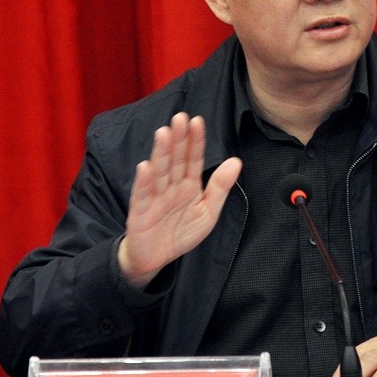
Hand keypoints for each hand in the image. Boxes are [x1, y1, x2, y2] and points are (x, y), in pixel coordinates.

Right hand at [118, 112, 241, 287]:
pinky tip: (145, 167)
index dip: (195, 141)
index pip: (193, 158)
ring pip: (159, 171)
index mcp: (188, 184)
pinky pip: (142, 194)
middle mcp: (171, 186)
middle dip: (178, 139)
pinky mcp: (140, 211)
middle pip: (175, 159)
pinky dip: (144, 181)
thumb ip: (220, 188)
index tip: (198, 121)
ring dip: (160, 153)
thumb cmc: (181, 233)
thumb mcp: (208, 212)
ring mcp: (155, 196)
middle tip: (180, 117)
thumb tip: (236, 162)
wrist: (156, 259)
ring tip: (164, 133)